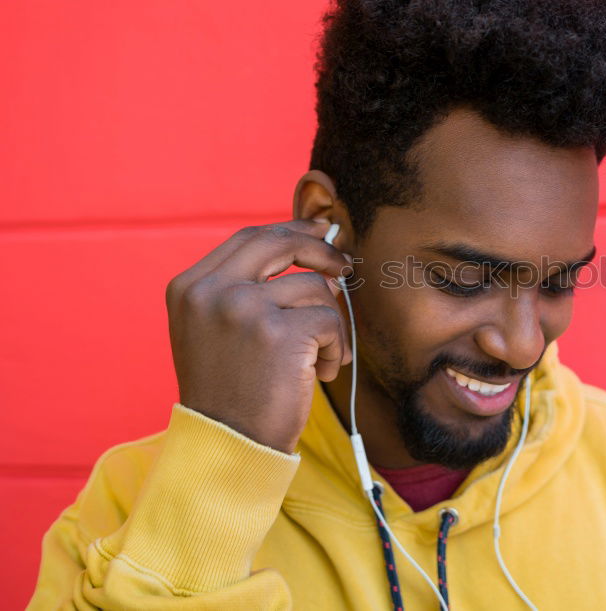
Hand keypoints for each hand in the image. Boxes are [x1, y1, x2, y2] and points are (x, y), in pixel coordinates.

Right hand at [165, 219, 351, 452]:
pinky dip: (334, 348)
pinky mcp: (278, 333)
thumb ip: (250, 290)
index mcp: (190, 287)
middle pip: (280, 243)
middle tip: (344, 266)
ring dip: (328, 325)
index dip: (290, 231)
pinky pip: (329, 321)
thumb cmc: (231, 392)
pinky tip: (318, 373)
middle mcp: (211, 290)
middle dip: (320, 250)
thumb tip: (318, 259)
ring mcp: (243, 308)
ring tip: (314, 360)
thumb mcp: (217, 331)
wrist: (227, 446)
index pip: (249, 238)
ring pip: (314, 289)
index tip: (318, 234)